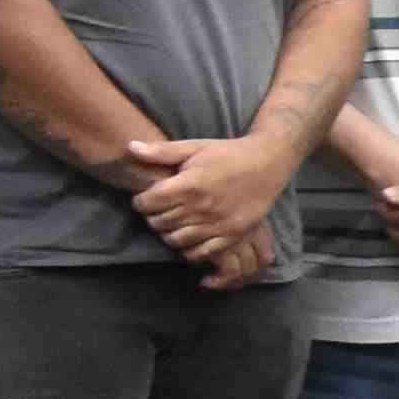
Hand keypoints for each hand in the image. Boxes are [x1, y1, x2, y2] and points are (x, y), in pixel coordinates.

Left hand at [122, 133, 290, 286]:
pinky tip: (189, 238)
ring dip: (168, 233)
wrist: (269, 162)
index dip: (141, 201)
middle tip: (159, 210)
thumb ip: (162, 151)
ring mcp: (217, 223)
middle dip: (153, 217)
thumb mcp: (195, 146)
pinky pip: (201, 252)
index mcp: (189, 184)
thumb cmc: (228, 153)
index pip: (147, 203)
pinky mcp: (232, 234)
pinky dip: (189, 249)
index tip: (147, 197)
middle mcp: (201, 207)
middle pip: (159, 223)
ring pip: (176, 240)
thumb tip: (129, 147)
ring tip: (173, 223)